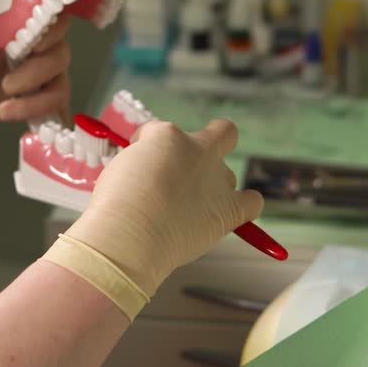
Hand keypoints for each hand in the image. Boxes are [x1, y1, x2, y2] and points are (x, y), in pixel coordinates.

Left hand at [0, 17, 71, 122]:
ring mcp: (54, 77)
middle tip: (7, 85)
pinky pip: (56, 113)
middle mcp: (52, 49)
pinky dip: (42, 120)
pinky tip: (29, 131)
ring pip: (60, 90)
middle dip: (34, 74)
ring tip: (3, 111)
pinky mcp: (50, 101)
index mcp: (38, 26)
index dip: (51, 34)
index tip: (34, 46)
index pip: (58, 23)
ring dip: (33, 104)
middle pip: (60, 59)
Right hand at [68, 119, 263, 294]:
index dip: (152, 146)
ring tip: (188, 213)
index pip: (160, 132)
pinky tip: (233, 213)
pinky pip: (252, 201)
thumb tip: (149, 177)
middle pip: (219, 133)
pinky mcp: (229, 209)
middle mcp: (197, 149)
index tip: (141, 165)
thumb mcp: (117, 171)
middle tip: (188, 171)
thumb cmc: (114, 206)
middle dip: (209, 143)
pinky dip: (245, 206)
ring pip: (227, 175)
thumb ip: (139, 167)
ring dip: (214, 187)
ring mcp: (217, 178)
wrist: (130, 235)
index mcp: (165, 135)